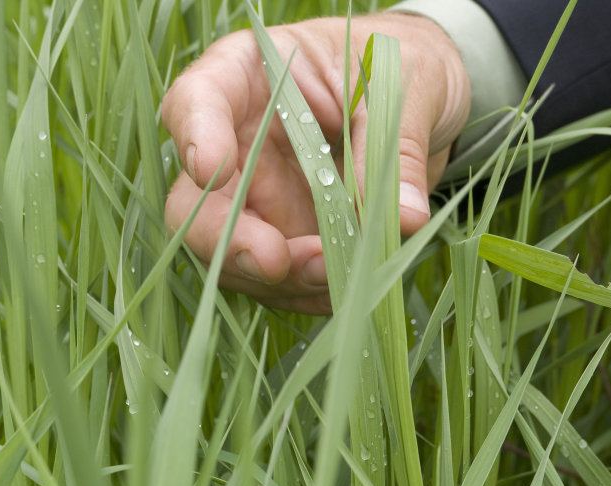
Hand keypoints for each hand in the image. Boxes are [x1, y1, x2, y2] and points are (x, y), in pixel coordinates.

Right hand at [160, 13, 469, 313]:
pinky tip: (348, 286)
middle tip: (274, 261)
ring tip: (338, 276)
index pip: (195, 100)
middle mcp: (236, 144)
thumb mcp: (406, 87)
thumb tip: (404, 218)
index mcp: (250, 76)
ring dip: (279, 279)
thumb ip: (396, 148)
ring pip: (229, 256)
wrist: (417, 99)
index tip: (211, 169)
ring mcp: (252, 200)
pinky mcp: (280, 240)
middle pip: (193, 202)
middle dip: (228, 240)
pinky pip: (276, 283)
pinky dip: (308, 294)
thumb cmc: (400, 65)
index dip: (194, 136)